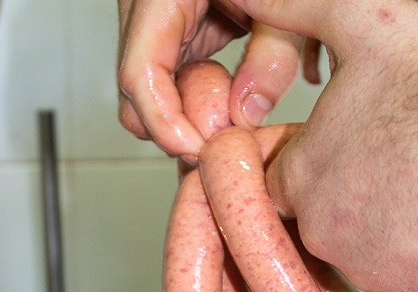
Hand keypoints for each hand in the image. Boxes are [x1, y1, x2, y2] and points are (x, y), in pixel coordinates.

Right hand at [116, 0, 312, 157]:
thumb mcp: (283, 4)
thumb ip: (273, 57)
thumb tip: (247, 115)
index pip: (139, 74)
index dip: (164, 124)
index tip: (198, 152)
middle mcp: (145, 7)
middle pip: (134, 95)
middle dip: (173, 129)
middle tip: (219, 149)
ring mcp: (154, 24)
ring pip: (147, 97)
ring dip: (184, 121)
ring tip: (227, 127)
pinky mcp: (172, 35)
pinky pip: (168, 86)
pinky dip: (194, 105)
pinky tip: (225, 110)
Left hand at [229, 0, 417, 291]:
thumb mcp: (359, 23)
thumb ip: (293, 10)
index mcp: (301, 176)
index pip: (280, 186)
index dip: (318, 166)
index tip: (350, 151)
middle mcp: (324, 231)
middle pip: (326, 224)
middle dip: (355, 199)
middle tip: (400, 163)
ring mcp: (370, 269)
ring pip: (370, 255)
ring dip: (392, 229)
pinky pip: (414, 281)